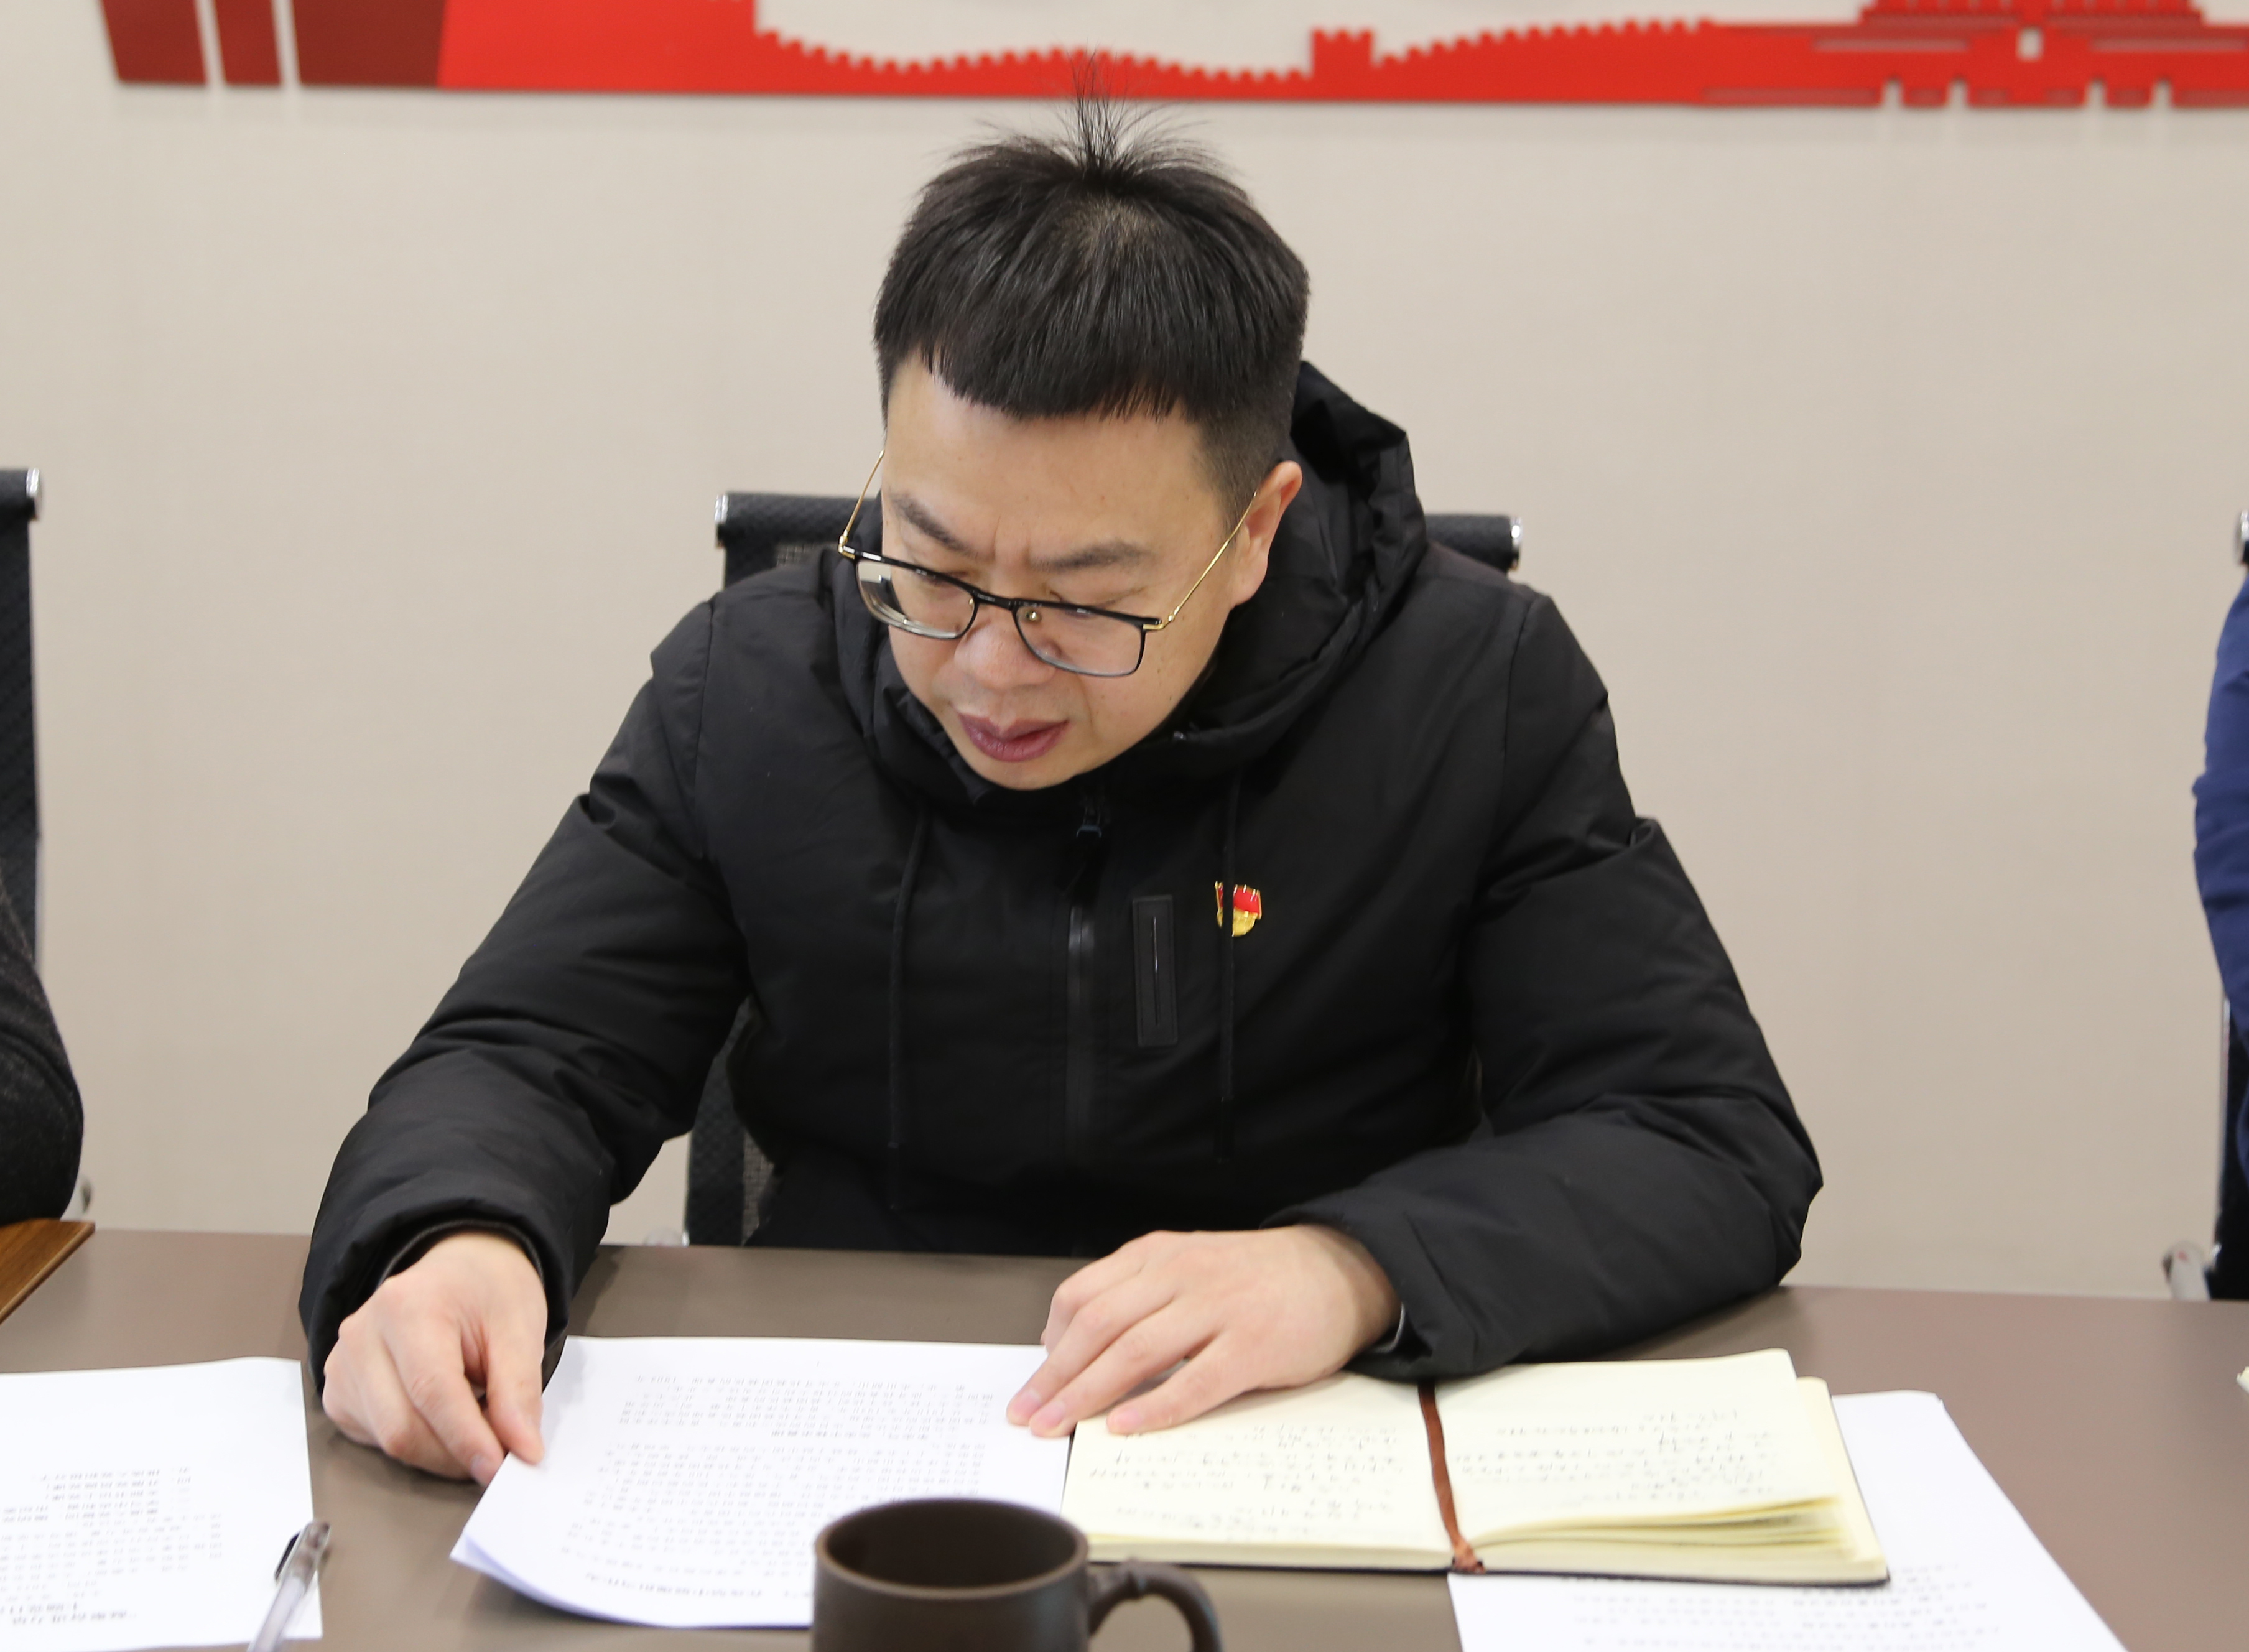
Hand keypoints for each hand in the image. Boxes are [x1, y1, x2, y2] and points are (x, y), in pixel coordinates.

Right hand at [321, 1231, 548, 1484]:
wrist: (457, 1272)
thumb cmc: (488, 1293)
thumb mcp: (520, 1327)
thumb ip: (519, 1391)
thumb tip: (523, 1451)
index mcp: (407, 1306)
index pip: (432, 1390)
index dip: (467, 1438)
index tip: (501, 1467)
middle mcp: (361, 1335)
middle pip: (402, 1427)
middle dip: (455, 1455)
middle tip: (500, 1454)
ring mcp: (343, 1366)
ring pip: (388, 1442)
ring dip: (439, 1453)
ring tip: (477, 1425)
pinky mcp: (339, 1393)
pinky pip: (376, 1440)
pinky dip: (418, 1444)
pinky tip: (443, 1419)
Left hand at [1006, 1226, 1399, 1438]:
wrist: (1339, 1270)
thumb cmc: (1257, 1279)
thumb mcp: (1189, 1267)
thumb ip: (1140, 1296)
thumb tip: (1080, 1349)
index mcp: (1158, 1256)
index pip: (1083, 1296)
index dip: (1051, 1344)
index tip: (1035, 1381)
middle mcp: (1180, 1275)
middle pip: (1099, 1326)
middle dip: (1056, 1377)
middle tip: (1027, 1416)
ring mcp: (1218, 1308)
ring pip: (1135, 1352)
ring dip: (1089, 1395)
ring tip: (1059, 1428)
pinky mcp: (1253, 1345)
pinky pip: (1195, 1380)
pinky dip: (1157, 1406)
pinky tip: (1127, 1426)